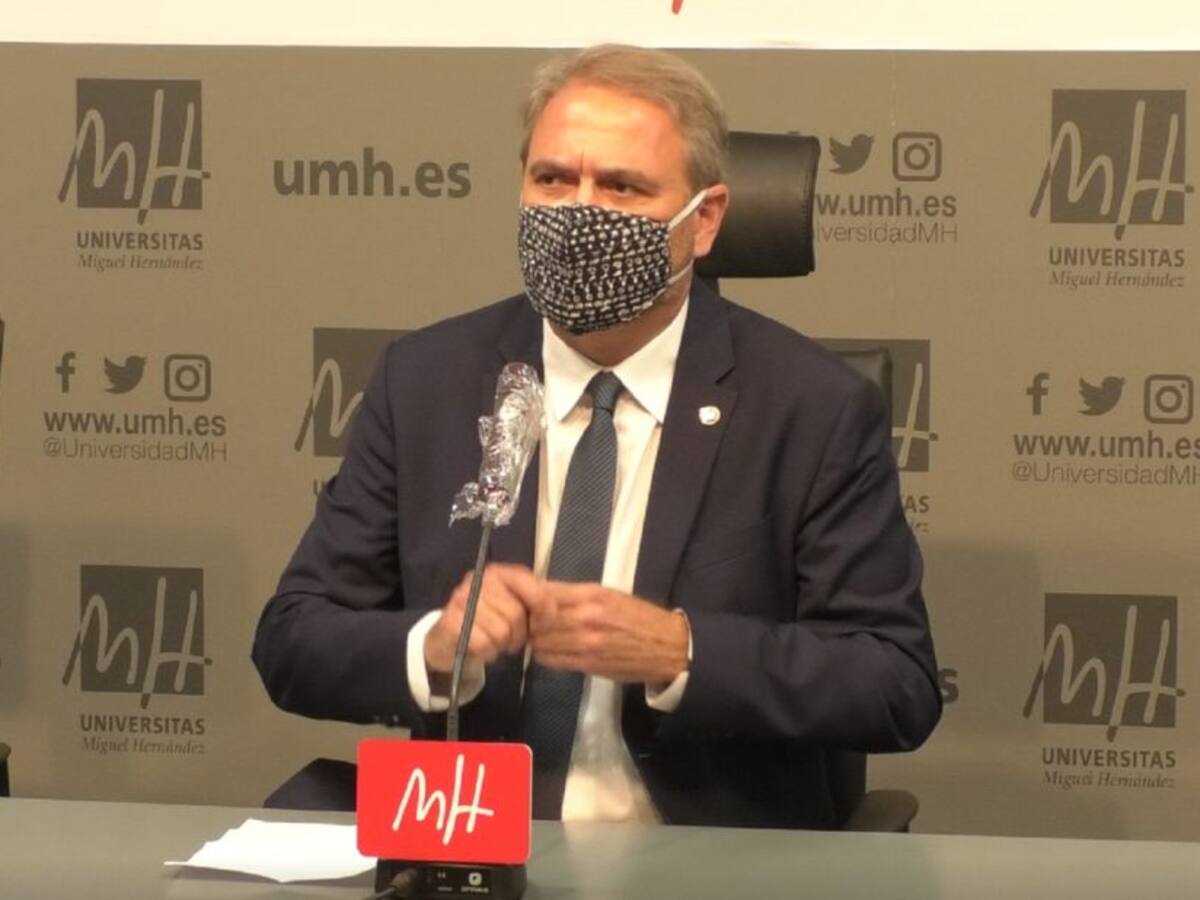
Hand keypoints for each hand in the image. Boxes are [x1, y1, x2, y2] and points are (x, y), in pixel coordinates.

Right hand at [424, 563, 547, 673]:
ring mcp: (461, 600)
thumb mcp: (513, 604)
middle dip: (518, 634)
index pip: (529, 584)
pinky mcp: (450, 622)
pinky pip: (483, 643)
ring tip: (494, 641)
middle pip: (516, 614)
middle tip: (511, 638)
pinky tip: (482, 647)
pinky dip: (487, 651)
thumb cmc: (489, 620)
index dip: (544, 606)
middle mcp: (479, 581)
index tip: (545, 621)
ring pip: (501, 631)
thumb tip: (558, 609)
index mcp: (498, 573)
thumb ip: (537, 600)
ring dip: (501, 644)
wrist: (448, 638)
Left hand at [529, 582, 688, 683]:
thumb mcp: (609, 595)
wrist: (668, 646)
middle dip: (529, 621)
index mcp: (591, 594)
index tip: (526, 602)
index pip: (543, 593)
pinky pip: (552, 660)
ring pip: (541, 641)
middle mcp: (586, 617)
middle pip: (537, 619)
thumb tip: (541, 595)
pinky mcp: (587, 664)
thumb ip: (575, 596)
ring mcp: (586, 642)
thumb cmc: (639, 616)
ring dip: (536, 640)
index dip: (529, 599)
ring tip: (540, 637)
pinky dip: (546, 656)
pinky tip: (552, 651)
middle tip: (528, 623)